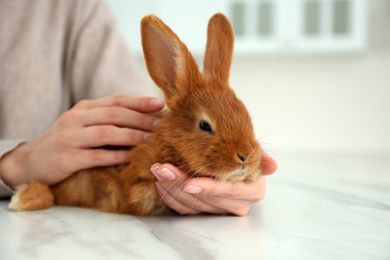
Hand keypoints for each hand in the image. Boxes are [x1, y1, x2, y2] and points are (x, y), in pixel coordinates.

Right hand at [0, 95, 164, 188]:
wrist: (30, 162)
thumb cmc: (66, 143)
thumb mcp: (83, 125)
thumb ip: (106, 120)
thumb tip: (143, 120)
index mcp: (83, 108)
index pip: (116, 101)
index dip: (139, 102)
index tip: (160, 104)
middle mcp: (76, 119)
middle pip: (114, 114)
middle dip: (140, 118)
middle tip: (160, 125)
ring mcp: (69, 138)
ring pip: (106, 133)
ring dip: (131, 135)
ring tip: (150, 139)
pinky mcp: (66, 158)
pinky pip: (96, 156)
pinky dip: (116, 156)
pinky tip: (132, 157)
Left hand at [151, 153, 276, 215]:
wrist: (237, 164)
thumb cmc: (245, 156)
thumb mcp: (254, 154)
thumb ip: (261, 159)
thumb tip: (273, 166)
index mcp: (251, 190)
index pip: (226, 190)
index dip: (208, 187)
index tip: (189, 183)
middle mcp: (237, 205)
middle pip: (204, 198)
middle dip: (180, 182)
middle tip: (161, 167)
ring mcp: (220, 210)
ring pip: (191, 204)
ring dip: (171, 187)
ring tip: (157, 170)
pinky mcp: (206, 212)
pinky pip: (185, 209)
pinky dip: (170, 197)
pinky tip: (160, 183)